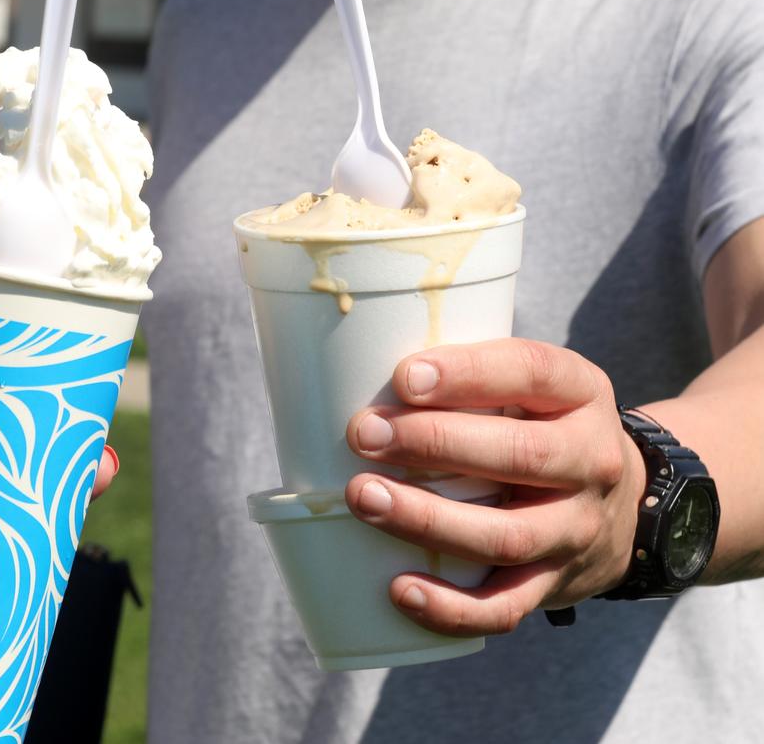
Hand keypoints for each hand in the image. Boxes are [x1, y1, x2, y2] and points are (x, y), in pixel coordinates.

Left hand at [344, 338, 645, 636]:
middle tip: (364, 435)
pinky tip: (399, 590)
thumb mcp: (533, 389)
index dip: (468, 374)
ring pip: (505, 535)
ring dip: (428, 520)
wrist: (626, 507)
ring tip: (364, 498)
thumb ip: (471, 381)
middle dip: (434, 444)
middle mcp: (591, 461)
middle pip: (518, 455)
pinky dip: (450, 607)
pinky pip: (504, 607)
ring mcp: (576, 529)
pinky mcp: (555, 584)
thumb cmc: (543, 430)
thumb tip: (353, 376)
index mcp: (580, 393)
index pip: (532, 372)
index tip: (404, 376)